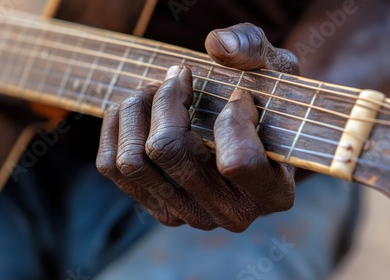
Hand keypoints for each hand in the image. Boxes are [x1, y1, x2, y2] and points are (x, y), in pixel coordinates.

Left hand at [96, 23, 298, 231]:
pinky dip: (117, 126)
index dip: (232, 116)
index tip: (238, 93)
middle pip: (169, 151)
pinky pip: (112, 166)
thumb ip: (254, 50)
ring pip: (132, 159)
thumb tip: (217, 45)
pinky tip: (138, 107)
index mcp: (273, 192)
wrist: (254, 141)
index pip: (237, 162)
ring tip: (157, 89)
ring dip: (138, 110)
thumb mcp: (277, 70)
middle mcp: (230, 214)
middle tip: (179, 75)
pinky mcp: (158, 206)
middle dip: (167, 99)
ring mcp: (189, 214)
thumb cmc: (268, 106)